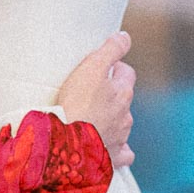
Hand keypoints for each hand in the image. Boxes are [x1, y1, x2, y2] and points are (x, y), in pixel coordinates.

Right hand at [57, 31, 134, 167]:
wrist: (67, 142)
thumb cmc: (77, 104)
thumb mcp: (92, 67)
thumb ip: (111, 49)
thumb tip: (125, 37)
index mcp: (122, 92)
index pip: (126, 73)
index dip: (115, 68)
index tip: (102, 68)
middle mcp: (125, 114)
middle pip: (124, 98)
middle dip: (112, 94)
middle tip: (92, 92)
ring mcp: (119, 136)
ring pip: (122, 124)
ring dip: (112, 118)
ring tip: (92, 117)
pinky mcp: (111, 155)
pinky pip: (121, 152)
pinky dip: (116, 147)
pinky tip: (106, 144)